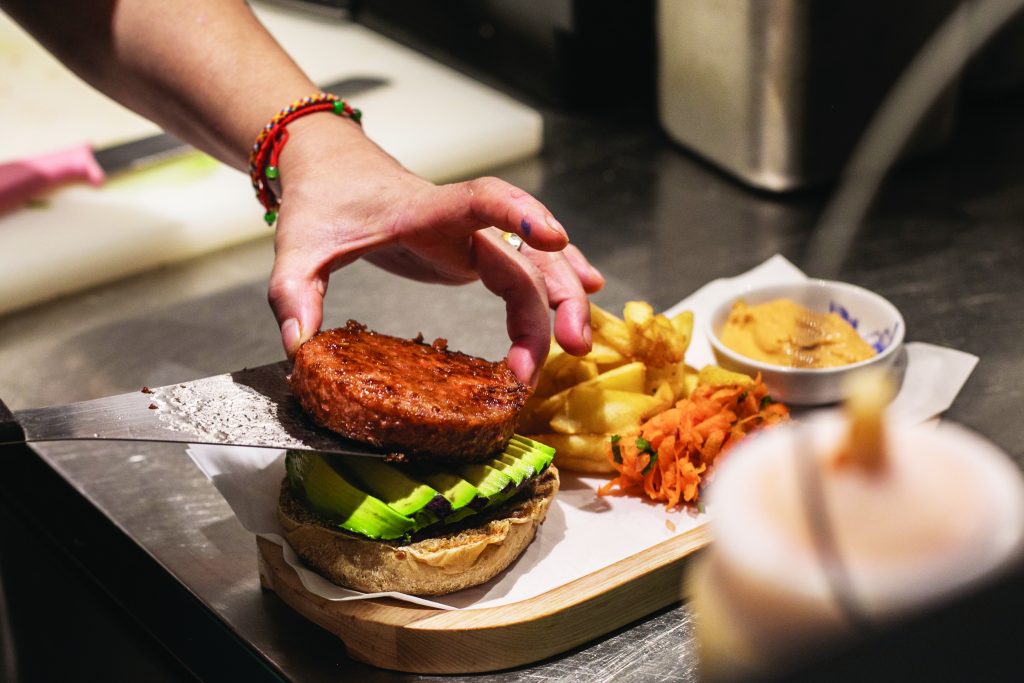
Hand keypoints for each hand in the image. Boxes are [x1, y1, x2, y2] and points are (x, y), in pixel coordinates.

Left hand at [266, 115, 604, 385]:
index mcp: (422, 211)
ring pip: (535, 266)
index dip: (518, 213)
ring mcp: (472, 238)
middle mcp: (459, 223)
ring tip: (578, 347)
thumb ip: (294, 293)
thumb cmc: (320, 203)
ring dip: (561, 303)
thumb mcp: (297, 248)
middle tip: (571, 346)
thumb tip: (298, 345)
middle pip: (524, 254)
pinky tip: (589, 294)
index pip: (480, 200)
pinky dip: (554, 286)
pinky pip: (525, 272)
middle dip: (555, 298)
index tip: (552, 236)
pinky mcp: (474, 253)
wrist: (333, 171)